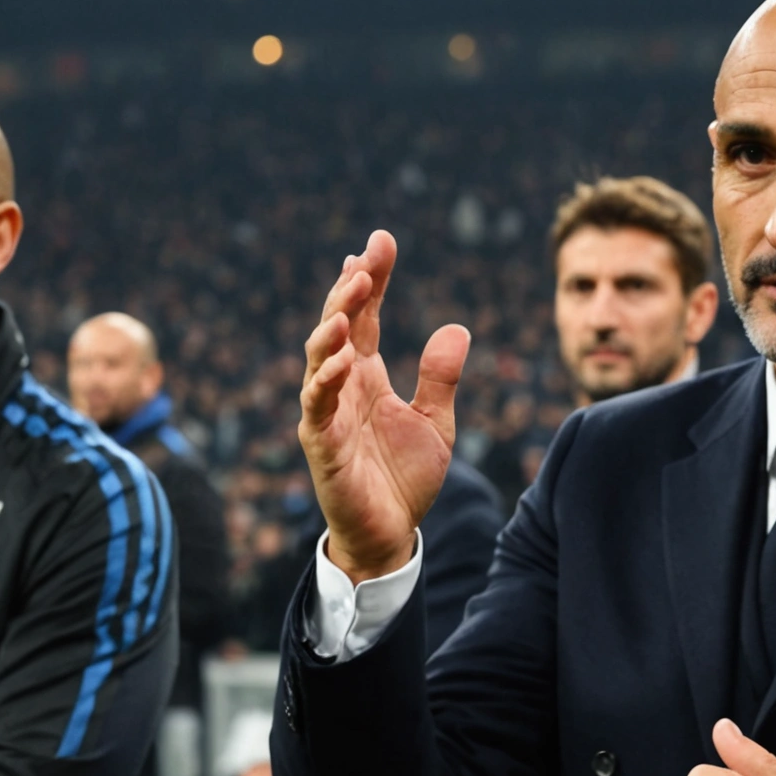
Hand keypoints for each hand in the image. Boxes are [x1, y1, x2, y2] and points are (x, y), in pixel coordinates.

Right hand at [299, 230, 470, 582]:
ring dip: (332, 324)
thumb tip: (458, 327)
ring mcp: (327, 413)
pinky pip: (317, 406)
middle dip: (350, 289)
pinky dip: (325, 380)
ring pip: (319, 357)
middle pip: (338, 324)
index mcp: (366, 376)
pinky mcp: (321, 444)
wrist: (392, 534)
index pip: (366, 316)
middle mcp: (342, 386)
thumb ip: (441, 376)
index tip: (381, 240)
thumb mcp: (436, 420)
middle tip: (365, 257)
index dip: (372, 279)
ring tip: (351, 295)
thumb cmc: (405, 479)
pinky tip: (342, 358)